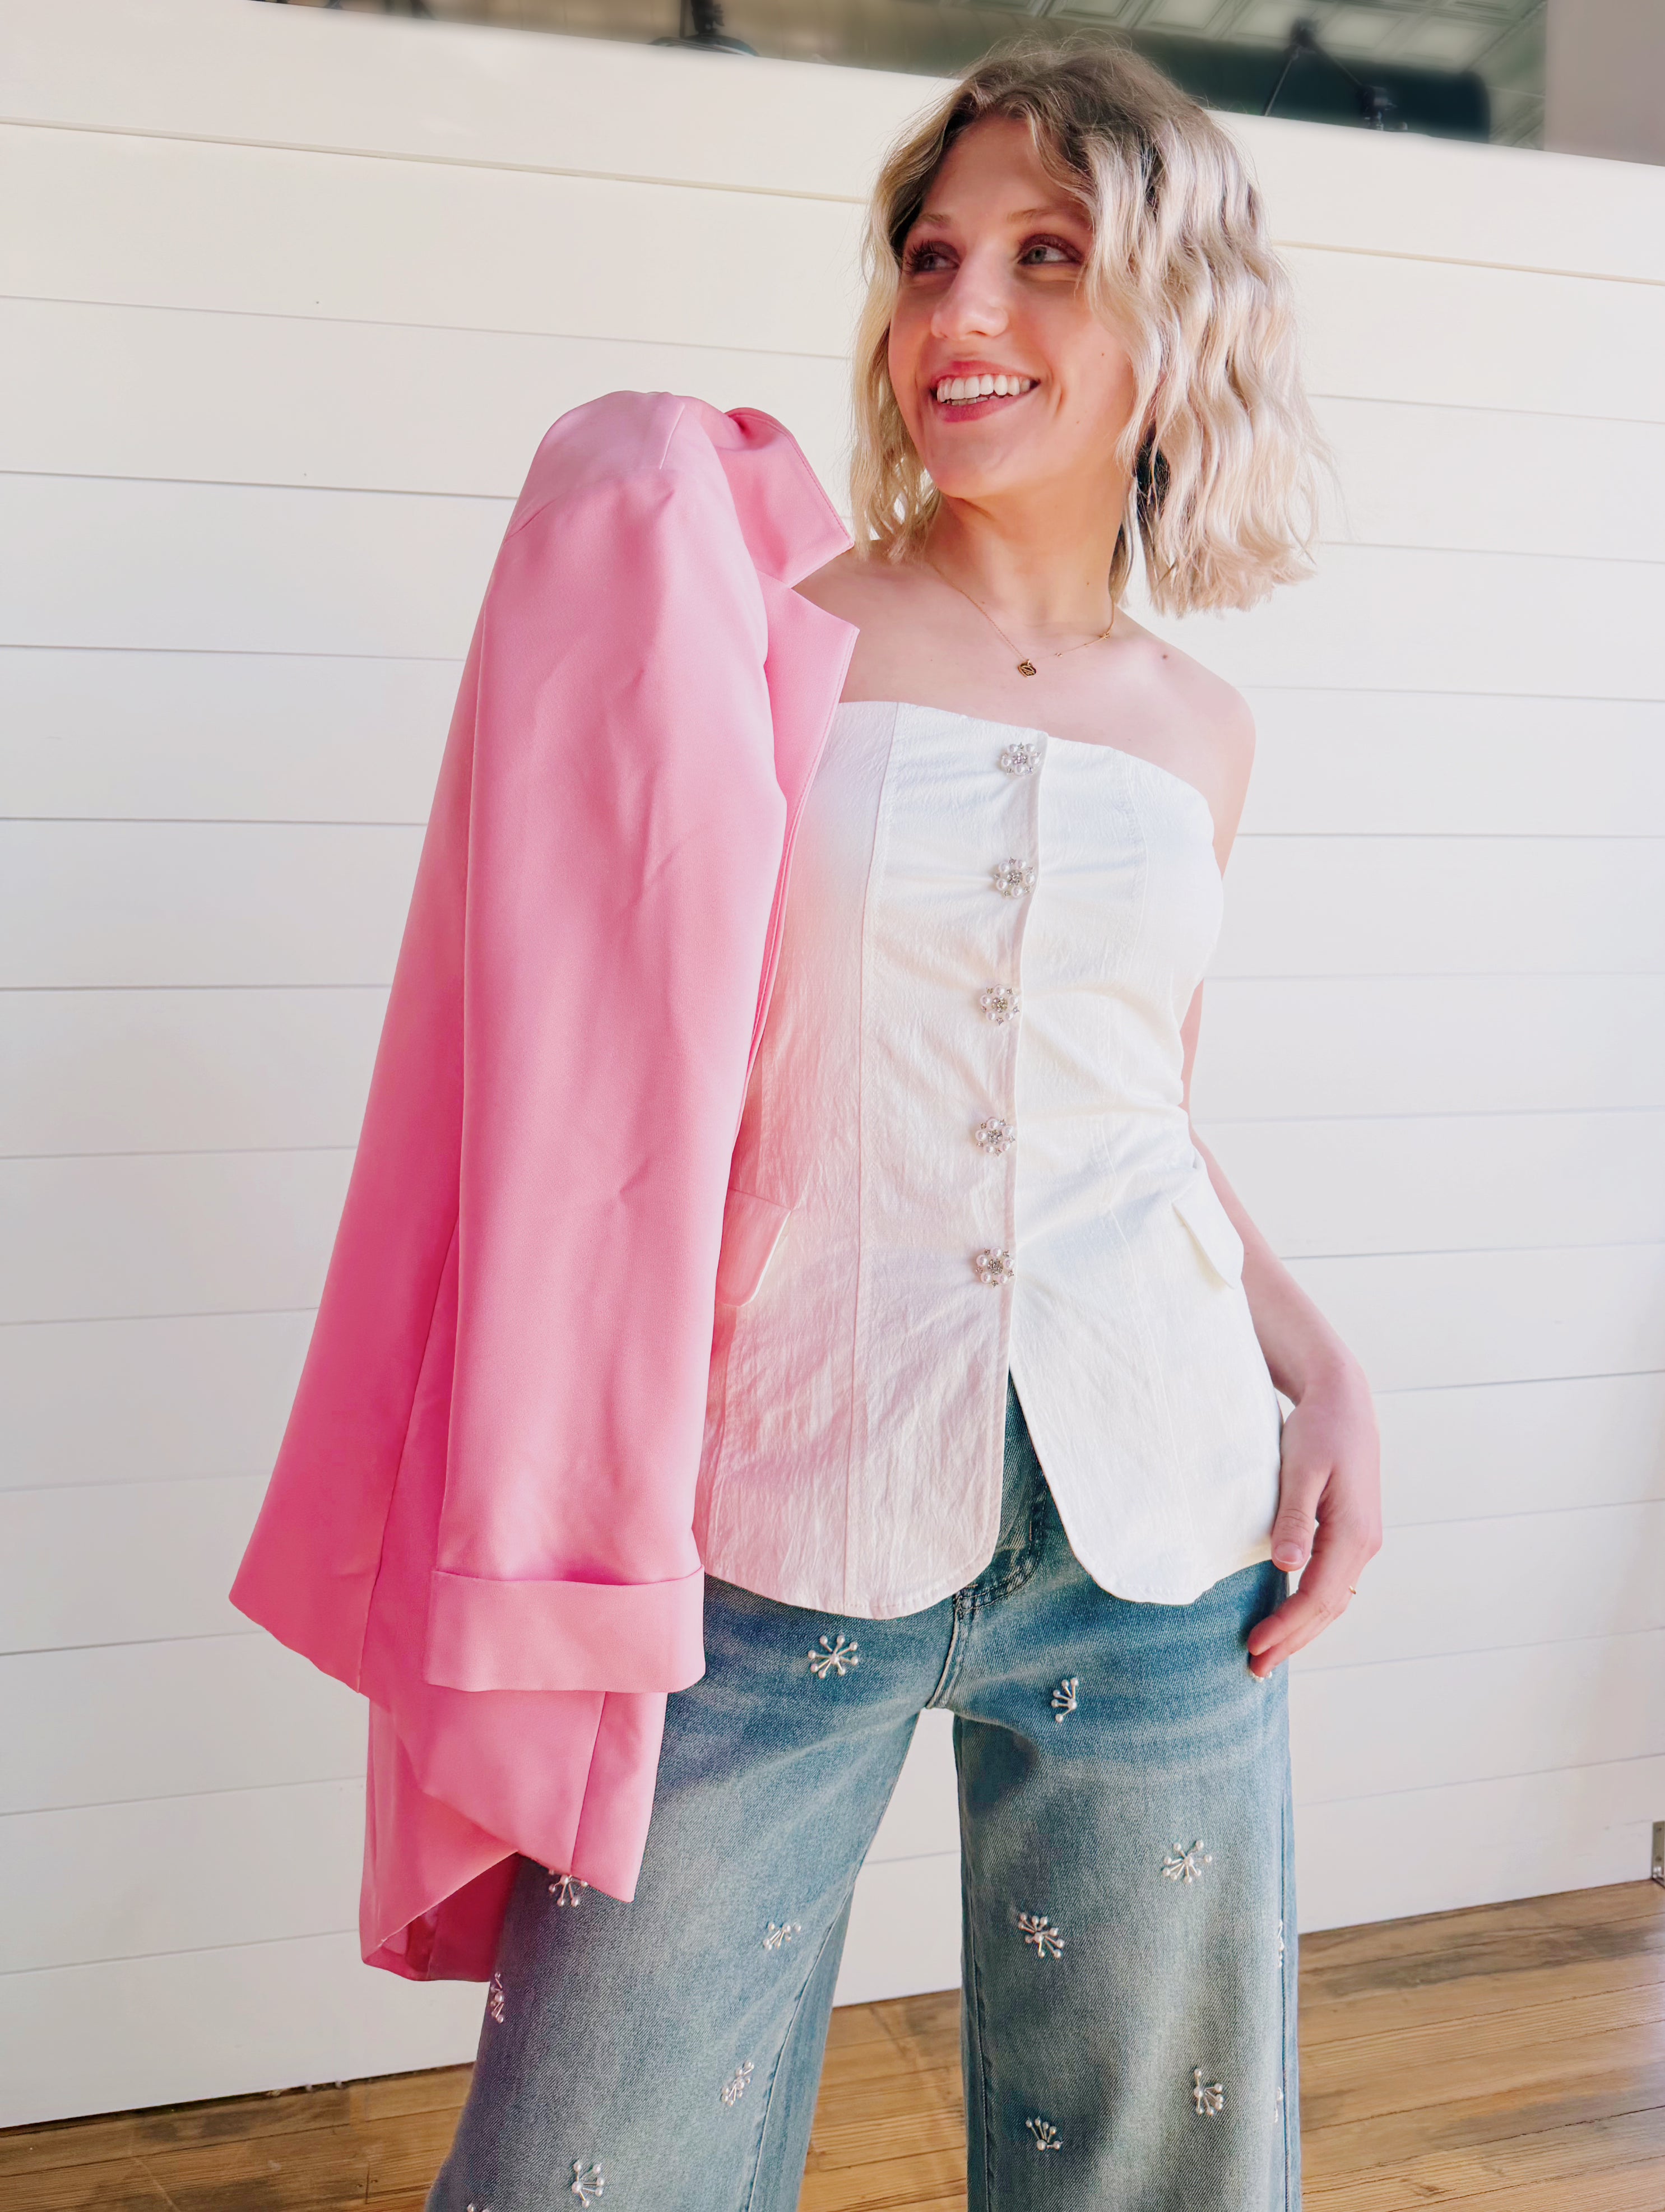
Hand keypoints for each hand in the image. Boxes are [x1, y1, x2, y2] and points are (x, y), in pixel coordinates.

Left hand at [1246, 1356, 1381, 1679]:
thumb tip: (1285, 1566)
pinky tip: (1290, 1618)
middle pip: (1328, 1609)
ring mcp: (1361, 1541)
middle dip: (1292, 1641)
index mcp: (1354, 1533)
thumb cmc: (1319, 1430)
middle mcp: (1364, 1544)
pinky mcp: (1351, 1534)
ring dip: (1302, 1630)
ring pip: (1333, 1600)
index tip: (1254, 1646)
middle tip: (1255, 1669)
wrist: (1343, 1401)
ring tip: (1270, 1655)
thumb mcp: (1301, 1469)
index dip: (1286, 1626)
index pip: (1318, 1596)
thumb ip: (1293, 1518)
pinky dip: (1311, 1608)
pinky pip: (1332, 1583)